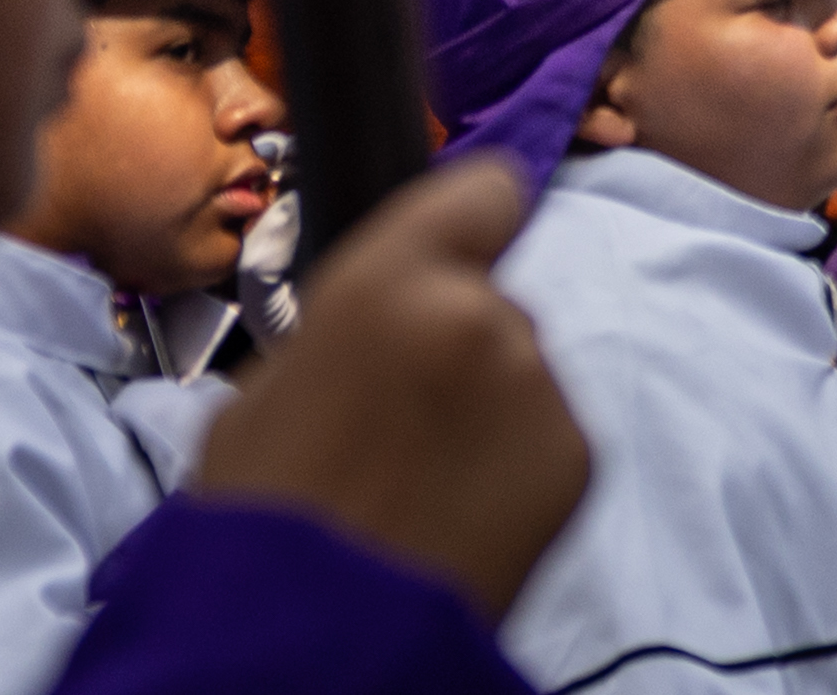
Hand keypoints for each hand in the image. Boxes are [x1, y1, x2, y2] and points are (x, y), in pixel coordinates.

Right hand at [193, 157, 590, 613]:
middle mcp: (485, 318)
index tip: (460, 247)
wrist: (303, 641)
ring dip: (487, 412)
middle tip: (400, 427)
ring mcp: (540, 388)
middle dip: (457, 350)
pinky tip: (460, 516)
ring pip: (520, 376)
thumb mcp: (264, 396)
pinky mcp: (579, 459)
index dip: (471, 222)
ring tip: (424, 487)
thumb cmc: (258, 517)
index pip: (484, 194)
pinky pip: (546, 437)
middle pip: (490, 308)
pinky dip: (514, 467)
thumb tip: (382, 330)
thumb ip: (349, 335)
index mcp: (392, 284)